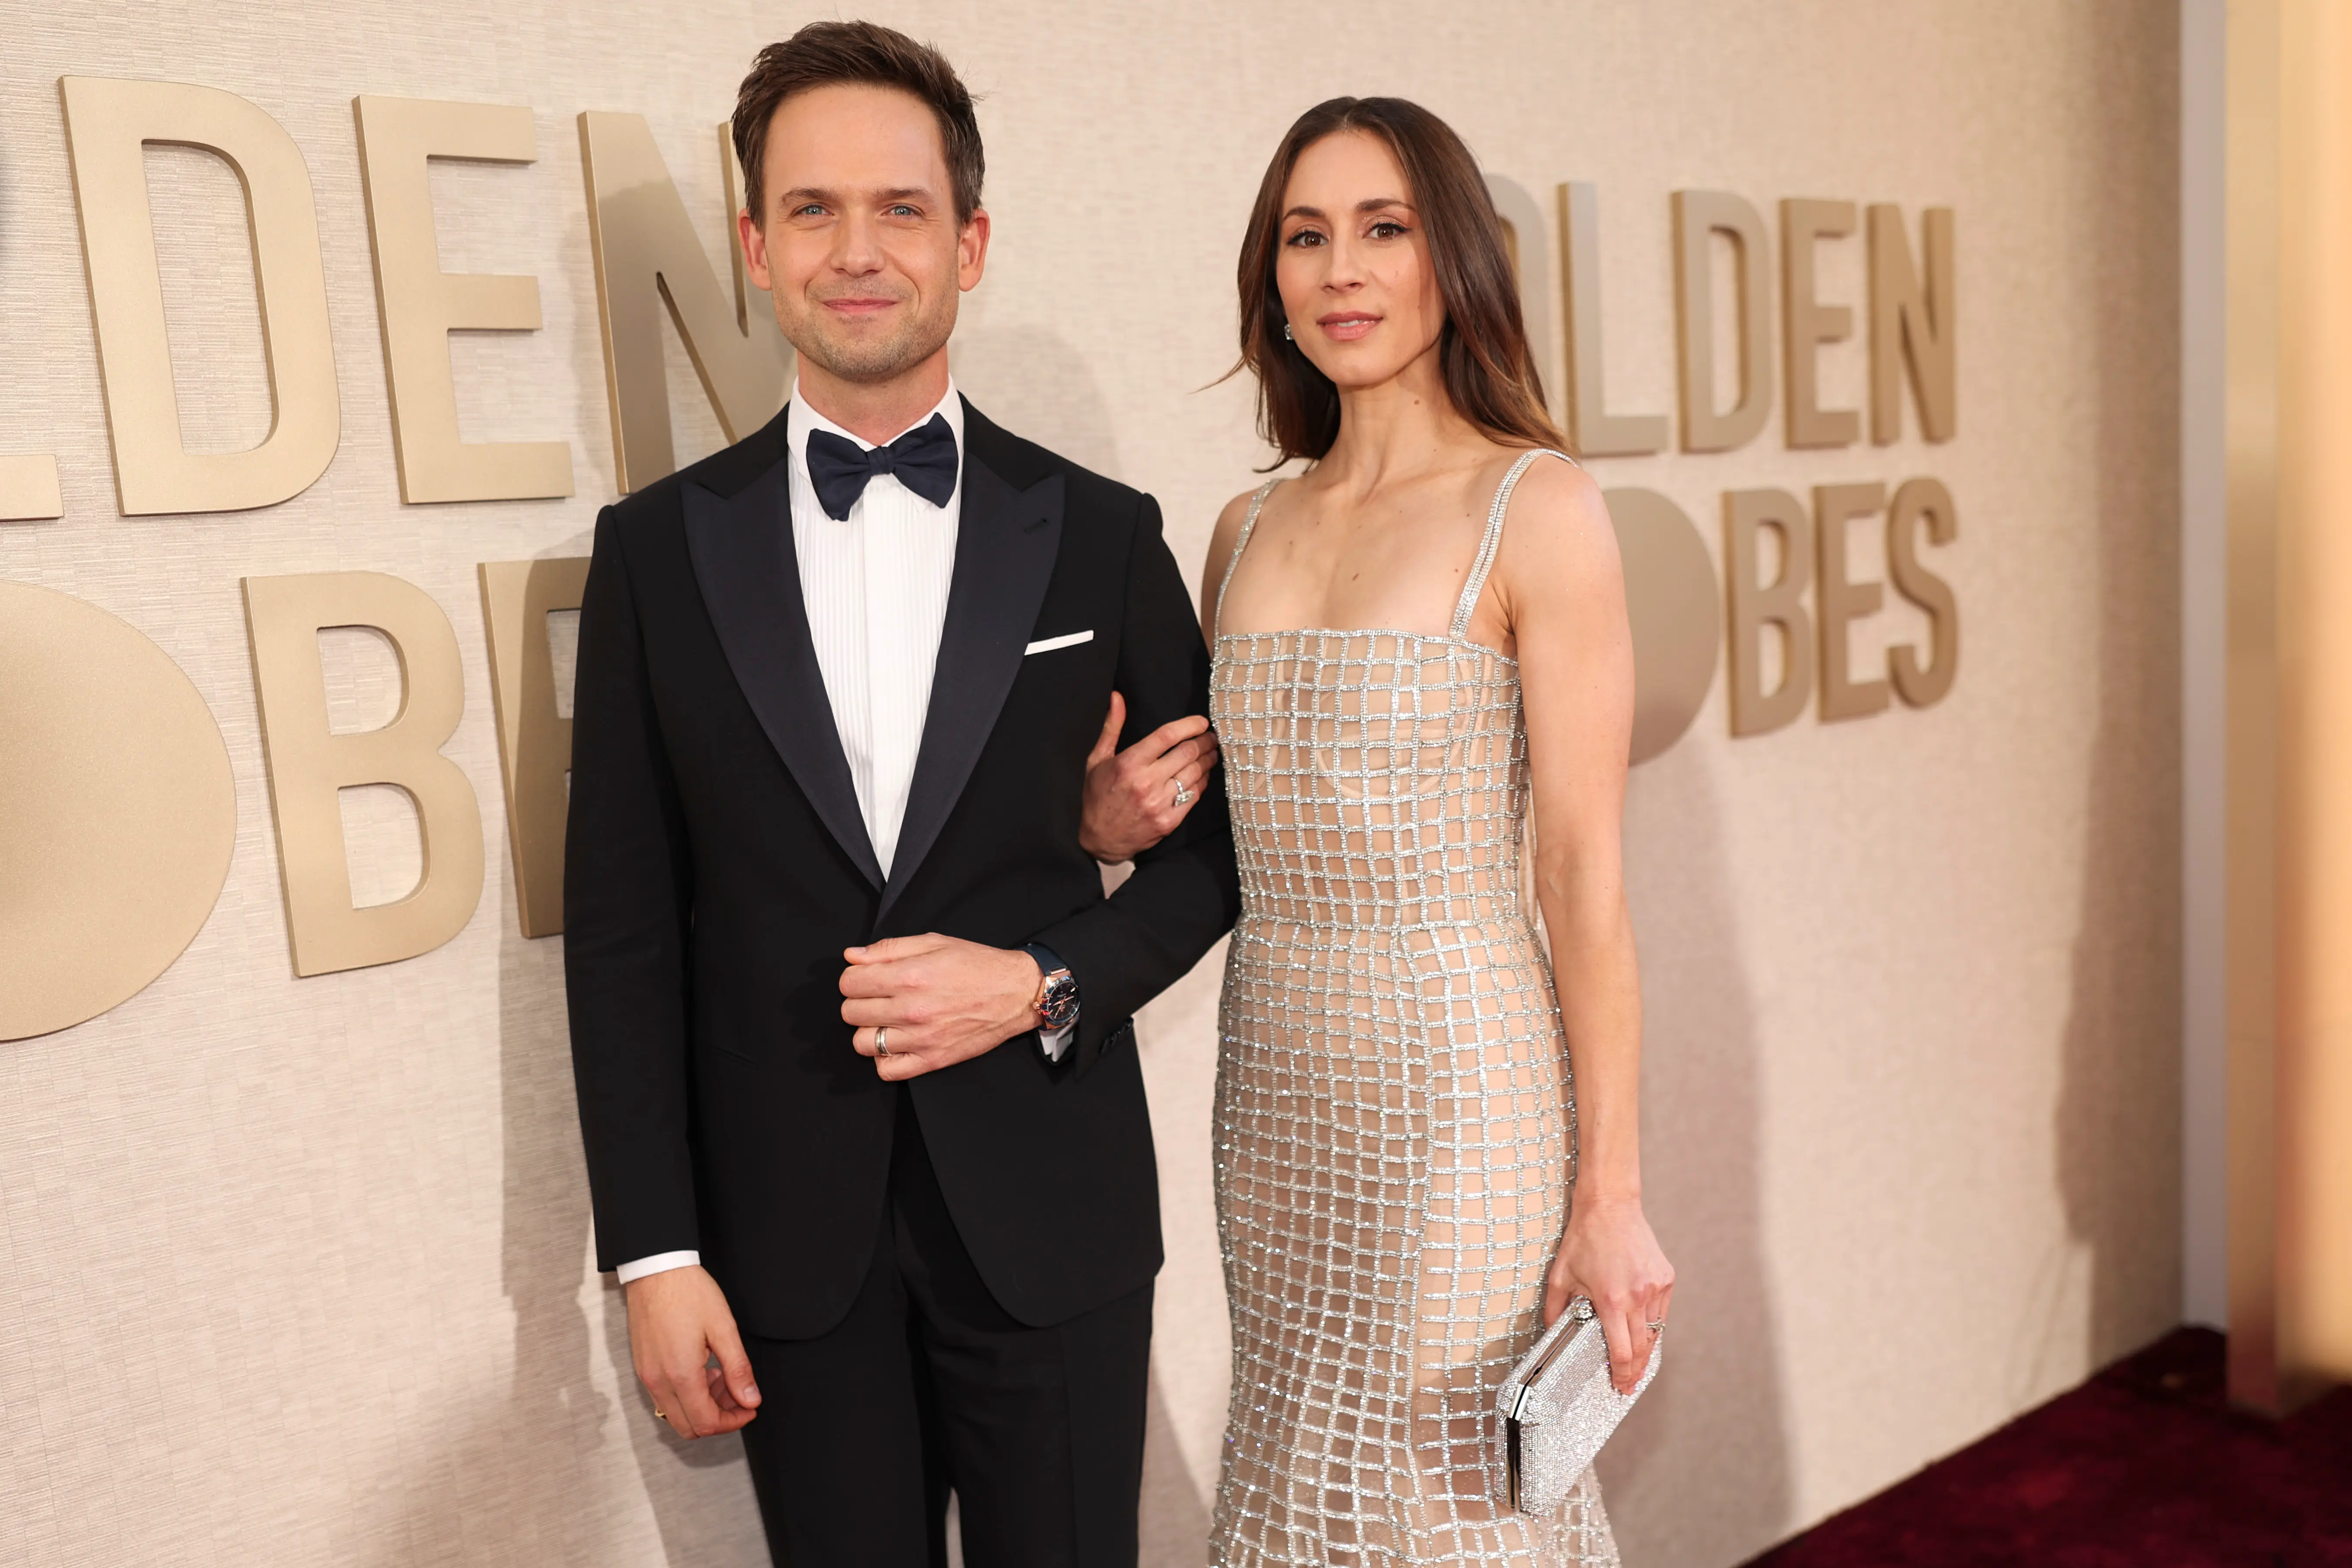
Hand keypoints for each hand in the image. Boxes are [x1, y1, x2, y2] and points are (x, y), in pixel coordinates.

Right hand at [624, 1265, 760, 1438]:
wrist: (656, 1269)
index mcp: (680, 1375)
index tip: (749, 1407)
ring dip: (702, 1406)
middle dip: (718, 1418)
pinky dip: (686, 1394)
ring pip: (676, 1414)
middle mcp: (658, 1381)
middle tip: (738, 1396)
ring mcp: (647, 1376)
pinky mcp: (642, 1367)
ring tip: (722, 1377)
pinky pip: (664, 1397)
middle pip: (688, 1427)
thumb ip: (738, 1369)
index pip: (706, 1423)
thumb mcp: (723, 1328)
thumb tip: (750, 1399)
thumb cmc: (689, 1292)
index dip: (732, 1422)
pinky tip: (703, 1369)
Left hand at [841, 933, 1041, 1080]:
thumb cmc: (977, 965)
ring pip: (863, 1043)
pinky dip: (884, 1059)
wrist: (1015, 993)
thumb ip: (889, 948)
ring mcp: (921, 1038)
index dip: (854, 978)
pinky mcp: (932, 1060)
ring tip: (886, 1021)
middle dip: (859, 1002)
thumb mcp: (934, 943)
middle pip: (851, 1013)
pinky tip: (896, 1043)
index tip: (867, 978)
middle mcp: (911, 1009)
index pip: (849, 983)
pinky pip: (887, 1070)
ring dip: (869, 1031)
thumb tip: (852, 956)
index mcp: (909, 976)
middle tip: (879, 998)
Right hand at [1079, 691, 1219, 862]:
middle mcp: (1145, 783)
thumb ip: (1111, 727)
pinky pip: (1194, 796)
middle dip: (1204, 741)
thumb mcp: (1097, 759)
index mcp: (1129, 763)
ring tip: (1212, 752)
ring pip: (1195, 774)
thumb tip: (1117, 697)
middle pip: (1187, 753)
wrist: (1099, 839)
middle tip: (1211, 737)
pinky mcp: (1168, 821)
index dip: (1189, 725)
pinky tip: (1204, 775)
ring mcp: (1159, 803)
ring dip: (1208, 760)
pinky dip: (1203, 782)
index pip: (1167, 736)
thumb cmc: (1097, 796)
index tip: (1201, 721)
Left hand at [1546, 1192, 1673, 1393]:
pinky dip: (1653, 1325)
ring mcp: (1655, 1287)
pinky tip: (1643, 1333)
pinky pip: (1661, 1312)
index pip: (1621, 1351)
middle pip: (1641, 1349)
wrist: (1610, 1206)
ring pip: (1654, 1331)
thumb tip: (1551, 1332)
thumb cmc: (1584, 1238)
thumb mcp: (1559, 1275)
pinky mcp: (1666, 1278)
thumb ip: (1554, 1309)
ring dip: (1646, 1351)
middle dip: (1635, 1371)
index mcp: (1611, 1299)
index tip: (1619, 1386)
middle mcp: (1637, 1296)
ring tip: (1637, 1364)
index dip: (1621, 1374)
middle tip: (1629, 1385)